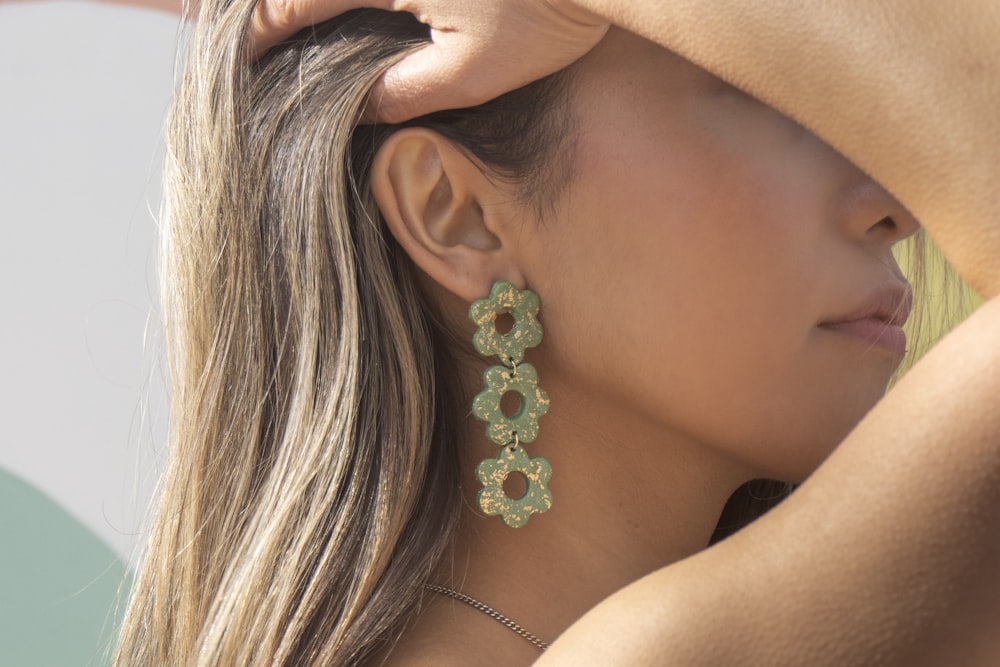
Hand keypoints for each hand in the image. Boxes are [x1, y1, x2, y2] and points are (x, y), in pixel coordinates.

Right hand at [250, 0, 608, 121]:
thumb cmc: (550, 14)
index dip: (260, 36)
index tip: (242, 64)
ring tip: (302, 30)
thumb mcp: (473, 73)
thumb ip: (404, 92)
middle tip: (253, 41)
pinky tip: (365, 12)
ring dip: (314, 2)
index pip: (292, 4)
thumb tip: (357, 110)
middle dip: (274, 8)